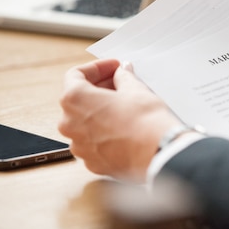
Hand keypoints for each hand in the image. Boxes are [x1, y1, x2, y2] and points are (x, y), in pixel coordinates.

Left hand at [58, 59, 179, 182]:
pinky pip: (93, 142)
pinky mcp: (92, 162)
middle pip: (78, 99)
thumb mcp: (135, 89)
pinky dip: (104, 131)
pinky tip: (123, 126)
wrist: (158, 152)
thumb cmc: (145, 121)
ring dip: (100, 111)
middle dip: (99, 88)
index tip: (113, 67)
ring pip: (84, 122)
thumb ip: (123, 77)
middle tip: (120, 82)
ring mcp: (80, 146)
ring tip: (123, 105)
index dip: (97, 67)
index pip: (75, 75)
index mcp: (75, 99)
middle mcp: (70, 124)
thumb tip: (121, 74)